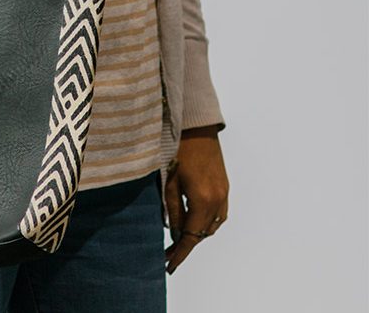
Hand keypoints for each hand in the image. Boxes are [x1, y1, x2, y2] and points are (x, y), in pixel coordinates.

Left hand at [164, 125, 228, 273]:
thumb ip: (172, 209)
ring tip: (178, 239)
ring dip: (197, 233)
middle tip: (168, 254)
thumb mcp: (169, 182)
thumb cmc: (177, 150)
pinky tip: (193, 222)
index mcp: (202, 200)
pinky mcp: (225, 187)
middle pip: (202, 233)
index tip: (168, 265)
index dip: (179, 252)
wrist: (196, 127)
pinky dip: (206, 222)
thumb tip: (173, 233)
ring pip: (212, 226)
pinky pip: (219, 214)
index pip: (190, 235)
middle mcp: (218, 200)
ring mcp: (224, 193)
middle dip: (185, 245)